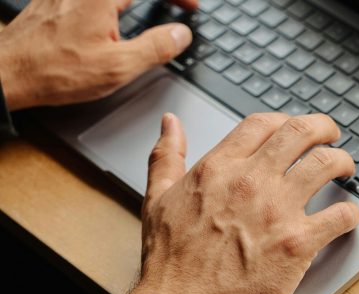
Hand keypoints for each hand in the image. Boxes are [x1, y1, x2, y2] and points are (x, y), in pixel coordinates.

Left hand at [0, 0, 198, 110]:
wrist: (8, 73)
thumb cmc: (56, 71)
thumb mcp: (118, 66)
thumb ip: (156, 47)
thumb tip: (181, 34)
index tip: (192, 7)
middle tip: (179, 5)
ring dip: (137, 1)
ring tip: (155, 8)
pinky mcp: (56, 0)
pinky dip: (117, 3)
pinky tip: (117, 14)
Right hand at [128, 113, 358, 293]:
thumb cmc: (169, 262)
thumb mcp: (156, 199)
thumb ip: (166, 156)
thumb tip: (170, 123)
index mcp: (219, 168)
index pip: (263, 123)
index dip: (285, 121)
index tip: (295, 130)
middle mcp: (251, 181)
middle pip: (301, 132)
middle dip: (324, 128)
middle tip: (332, 137)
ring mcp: (277, 211)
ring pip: (326, 164)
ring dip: (343, 161)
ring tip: (346, 169)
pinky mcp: (298, 243)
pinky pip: (340, 215)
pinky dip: (351, 213)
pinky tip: (348, 216)